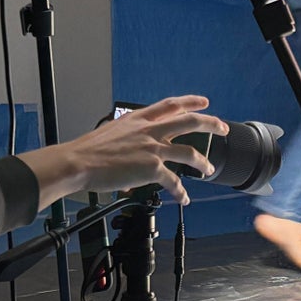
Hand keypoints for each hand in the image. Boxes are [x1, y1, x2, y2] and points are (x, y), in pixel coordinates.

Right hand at [28, 95, 225, 206]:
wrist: (78, 162)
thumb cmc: (86, 150)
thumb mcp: (109, 132)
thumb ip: (126, 135)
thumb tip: (130, 146)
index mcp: (138, 119)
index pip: (170, 105)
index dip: (190, 101)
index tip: (203, 102)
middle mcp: (149, 130)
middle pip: (189, 121)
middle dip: (211, 123)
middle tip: (222, 128)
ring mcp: (152, 148)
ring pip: (189, 152)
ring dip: (203, 162)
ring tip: (209, 169)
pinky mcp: (152, 168)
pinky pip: (174, 181)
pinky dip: (181, 191)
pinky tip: (184, 198)